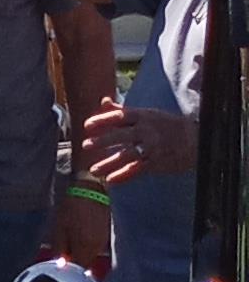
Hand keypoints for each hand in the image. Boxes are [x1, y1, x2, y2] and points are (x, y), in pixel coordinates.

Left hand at [78, 106, 197, 183]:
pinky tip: (111, 180)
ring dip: (110, 163)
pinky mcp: (157, 162)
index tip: (87, 126)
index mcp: (143, 116)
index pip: (120, 116)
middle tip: (86, 145)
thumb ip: (122, 111)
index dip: (103, 120)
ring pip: (128, 155)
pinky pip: (138, 170)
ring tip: (93, 170)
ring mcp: (152, 147)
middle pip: (122, 135)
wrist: (195, 139)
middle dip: (103, 141)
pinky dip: (124, 176)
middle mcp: (147, 130)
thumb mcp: (146, 114)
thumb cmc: (165, 125)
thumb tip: (103, 102)